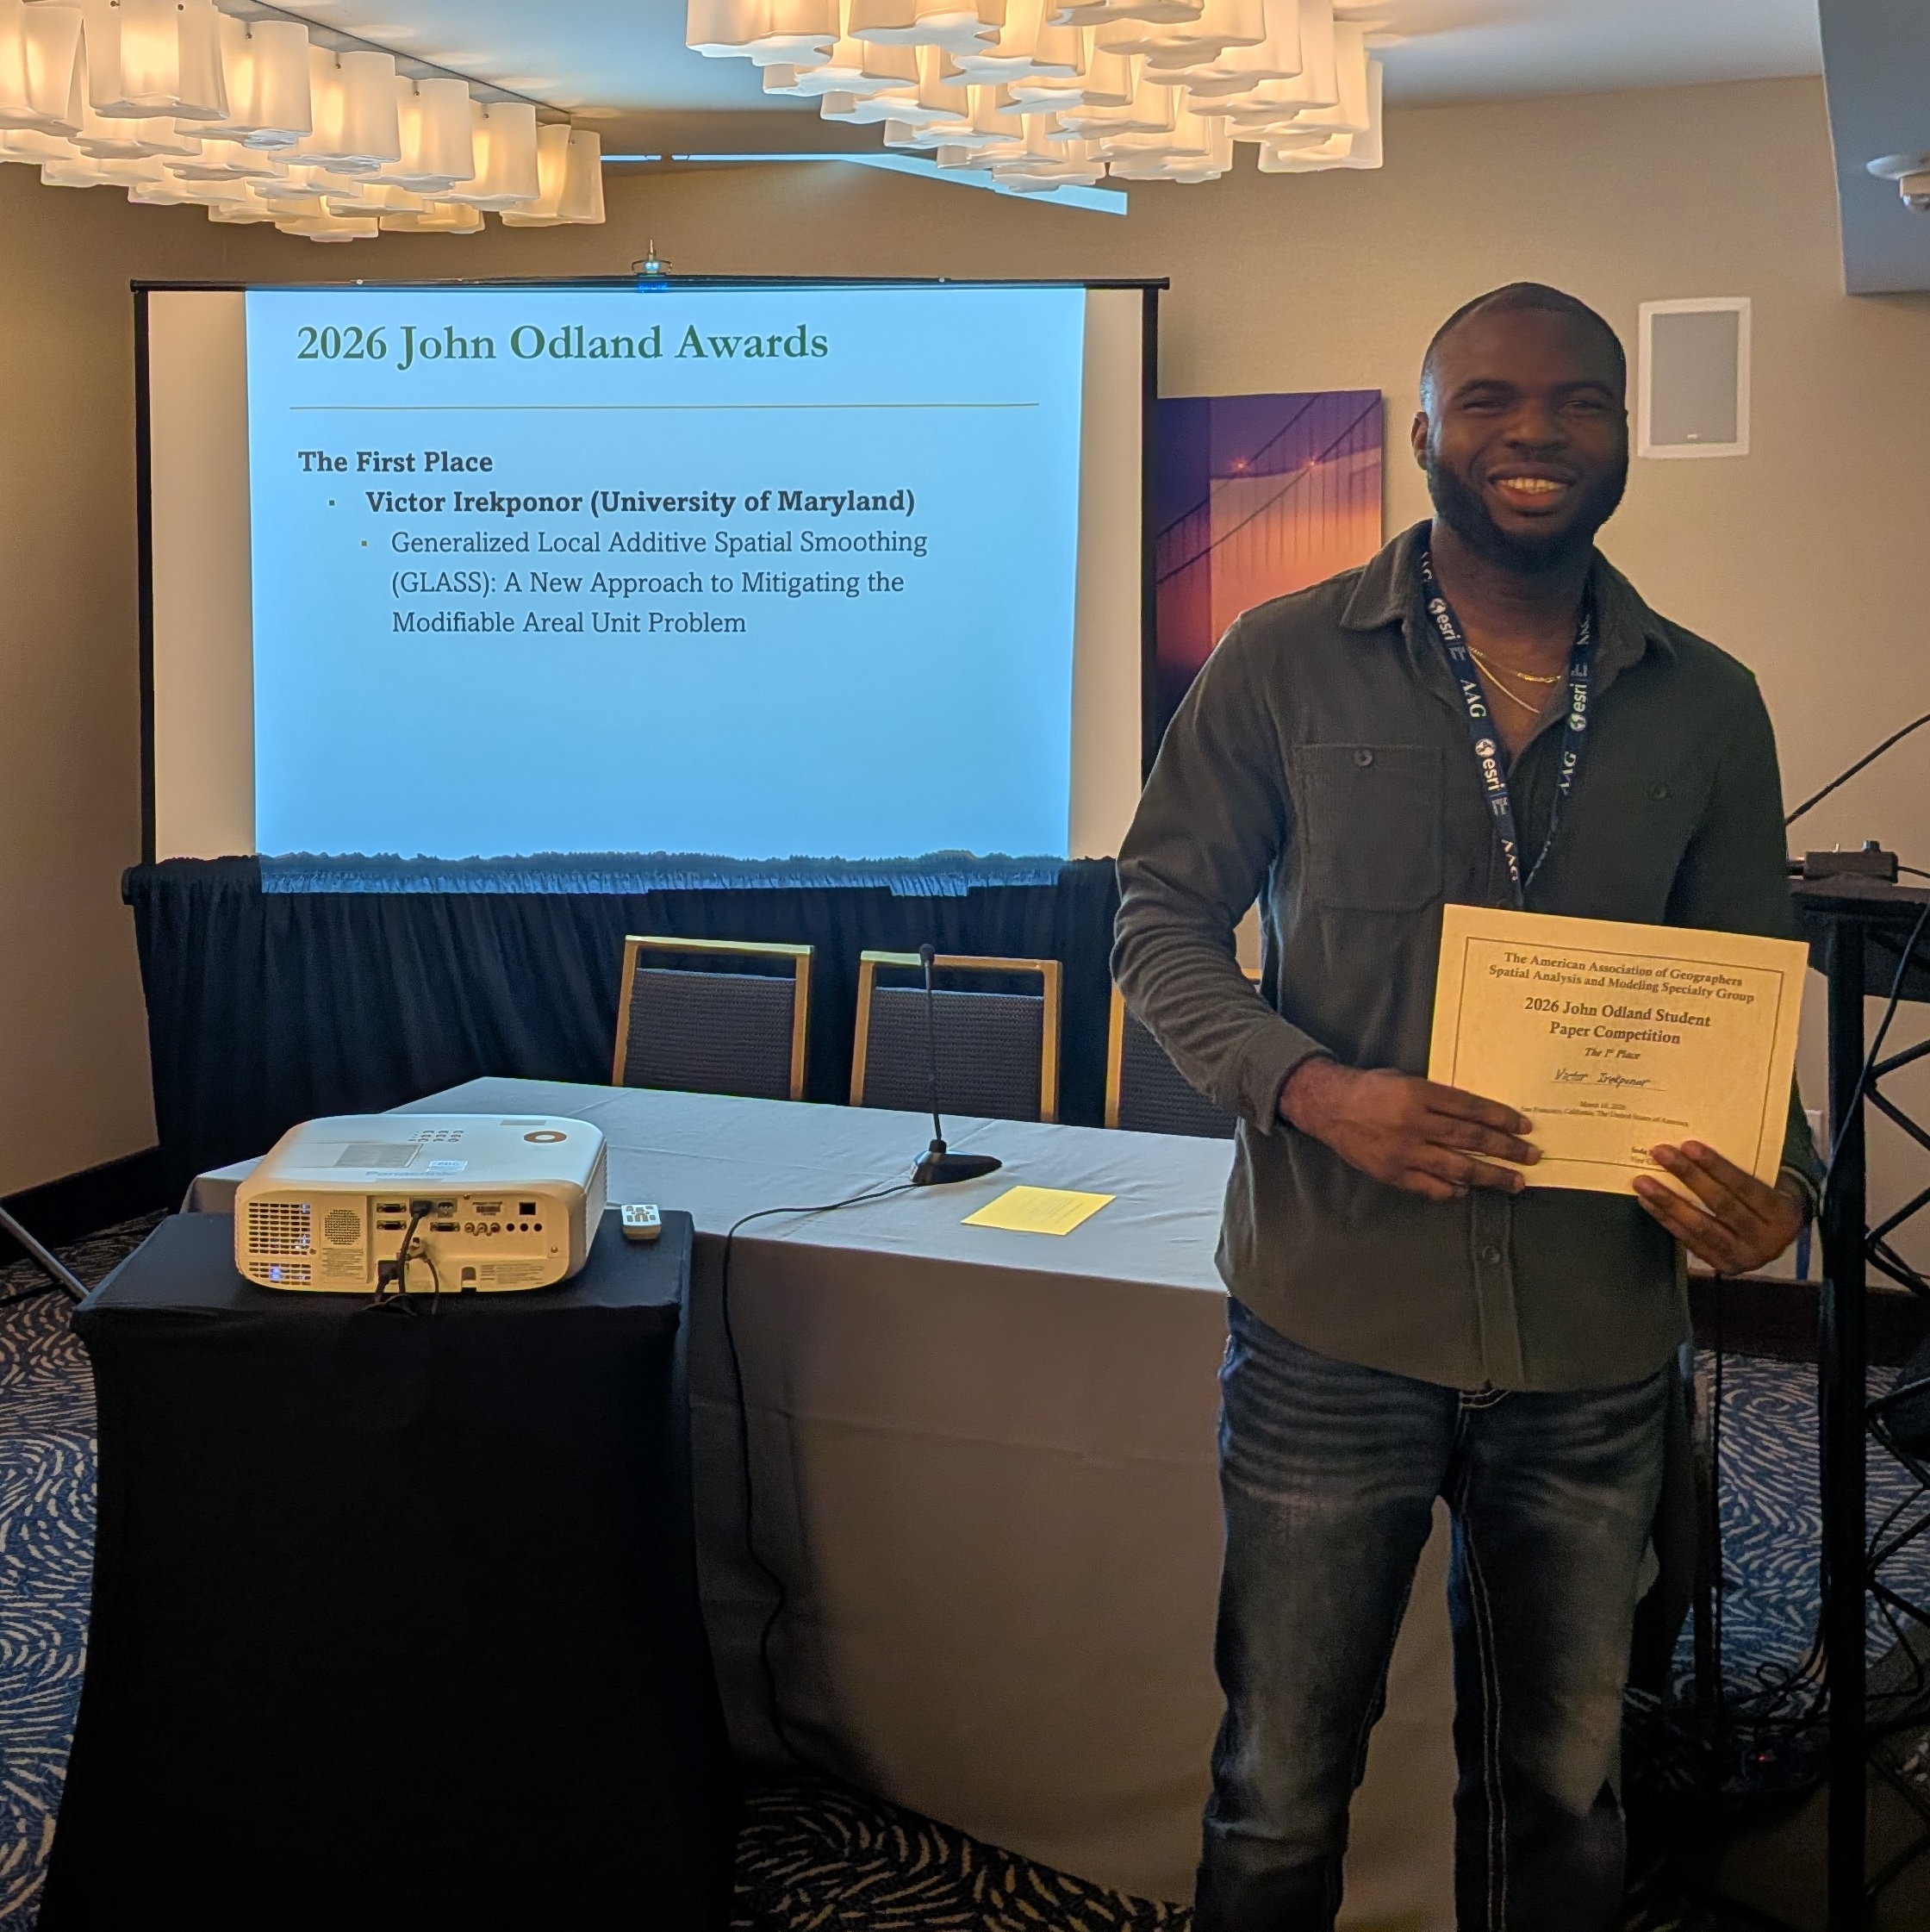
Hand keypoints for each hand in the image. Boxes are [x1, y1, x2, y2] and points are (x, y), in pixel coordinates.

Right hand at [1279, 1057, 1539, 1201]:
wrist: (1328, 1107)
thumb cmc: (1370, 1089)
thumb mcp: (1407, 1081)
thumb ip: (1439, 1098)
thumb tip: (1478, 1117)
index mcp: (1418, 1094)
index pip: (1471, 1109)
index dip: (1502, 1119)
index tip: (1524, 1127)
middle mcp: (1414, 1124)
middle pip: (1471, 1139)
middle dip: (1506, 1149)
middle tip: (1531, 1157)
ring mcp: (1404, 1152)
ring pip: (1457, 1167)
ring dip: (1490, 1176)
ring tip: (1514, 1182)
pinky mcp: (1393, 1173)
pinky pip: (1431, 1187)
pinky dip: (1454, 1190)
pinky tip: (1468, 1189)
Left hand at [1633, 1142, 1806, 1275]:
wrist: (1780, 1237)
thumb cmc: (1771, 1198)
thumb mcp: (1772, 1183)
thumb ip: (1747, 1169)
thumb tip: (1698, 1146)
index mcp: (1782, 1214)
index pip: (1745, 1187)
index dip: (1716, 1167)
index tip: (1688, 1146)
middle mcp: (1766, 1241)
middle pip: (1721, 1206)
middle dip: (1688, 1177)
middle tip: (1659, 1153)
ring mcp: (1743, 1258)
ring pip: (1701, 1227)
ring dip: (1668, 1202)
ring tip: (1642, 1181)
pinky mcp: (1722, 1267)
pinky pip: (1690, 1241)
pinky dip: (1666, 1220)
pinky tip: (1648, 1202)